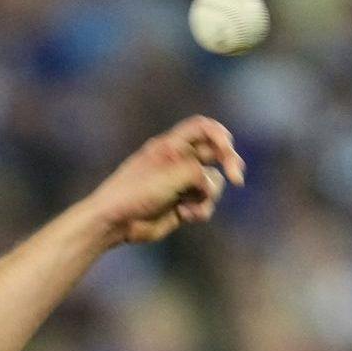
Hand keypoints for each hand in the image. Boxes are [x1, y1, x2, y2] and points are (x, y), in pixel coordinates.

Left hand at [84, 116, 245, 246]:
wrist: (115, 222)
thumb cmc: (137, 191)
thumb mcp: (173, 172)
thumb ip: (200, 171)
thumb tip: (211, 185)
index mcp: (171, 146)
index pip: (202, 128)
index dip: (219, 134)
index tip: (227, 146)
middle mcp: (178, 163)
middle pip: (215, 154)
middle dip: (229, 163)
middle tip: (236, 176)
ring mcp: (181, 185)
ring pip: (212, 183)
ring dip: (208, 194)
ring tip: (190, 205)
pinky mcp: (182, 207)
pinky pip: (204, 205)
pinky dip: (200, 210)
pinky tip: (186, 215)